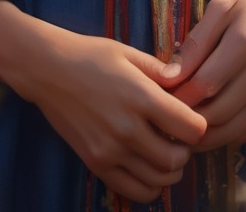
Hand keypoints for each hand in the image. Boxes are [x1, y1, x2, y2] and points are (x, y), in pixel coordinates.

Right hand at [32, 32, 207, 202]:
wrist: (47, 70)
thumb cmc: (90, 56)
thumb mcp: (128, 53)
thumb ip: (160, 70)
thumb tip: (187, 81)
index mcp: (141, 97)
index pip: (192, 128)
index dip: (198, 125)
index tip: (191, 118)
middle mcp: (128, 129)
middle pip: (177, 159)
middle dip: (185, 150)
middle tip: (178, 137)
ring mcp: (111, 150)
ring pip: (158, 180)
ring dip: (169, 170)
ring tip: (164, 152)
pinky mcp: (96, 164)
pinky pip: (134, 191)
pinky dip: (149, 186)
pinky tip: (146, 166)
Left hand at [161, 0, 245, 150]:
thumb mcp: (222, 6)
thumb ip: (196, 42)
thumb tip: (170, 76)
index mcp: (245, 42)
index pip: (202, 85)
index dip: (178, 97)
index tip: (160, 97)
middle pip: (217, 113)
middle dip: (188, 121)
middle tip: (167, 118)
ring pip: (234, 129)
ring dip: (206, 136)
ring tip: (184, 129)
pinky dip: (230, 135)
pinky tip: (212, 128)